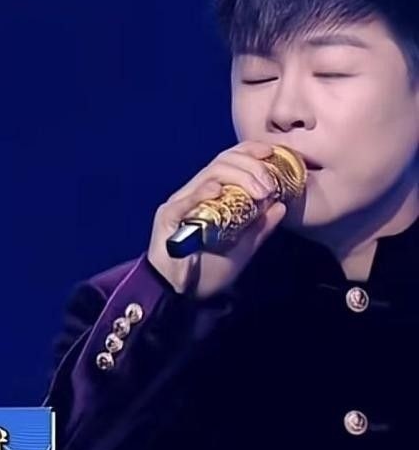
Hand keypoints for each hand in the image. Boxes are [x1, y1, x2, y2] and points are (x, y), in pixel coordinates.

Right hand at [147, 141, 287, 299]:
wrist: (179, 297)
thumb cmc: (206, 273)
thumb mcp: (242, 249)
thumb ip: (260, 228)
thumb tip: (282, 205)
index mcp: (210, 196)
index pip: (228, 162)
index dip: (250, 152)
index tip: (273, 153)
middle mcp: (193, 194)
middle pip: (221, 163)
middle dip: (251, 167)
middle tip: (271, 184)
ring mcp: (179, 204)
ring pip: (208, 175)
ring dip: (238, 177)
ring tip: (259, 191)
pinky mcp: (167, 218)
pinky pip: (184, 200)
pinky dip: (202, 192)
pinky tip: (218, 191)